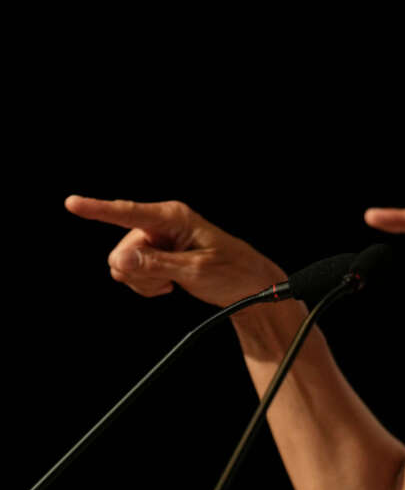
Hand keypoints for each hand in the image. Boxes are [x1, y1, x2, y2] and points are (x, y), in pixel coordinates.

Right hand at [65, 195, 286, 306]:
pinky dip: (145, 285)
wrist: (247, 286)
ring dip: (143, 281)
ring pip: (122, 265)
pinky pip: (129, 272)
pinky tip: (168, 284)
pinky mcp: (154, 254)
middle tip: (169, 280)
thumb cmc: (231, 271)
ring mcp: (156, 239)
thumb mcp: (195, 270)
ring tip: (172, 281)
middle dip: (138, 273)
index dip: (98, 209)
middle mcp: (160, 223)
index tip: (71, 202)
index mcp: (174, 217)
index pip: (129, 213)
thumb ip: (156, 265)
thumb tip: (119, 259)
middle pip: (120, 251)